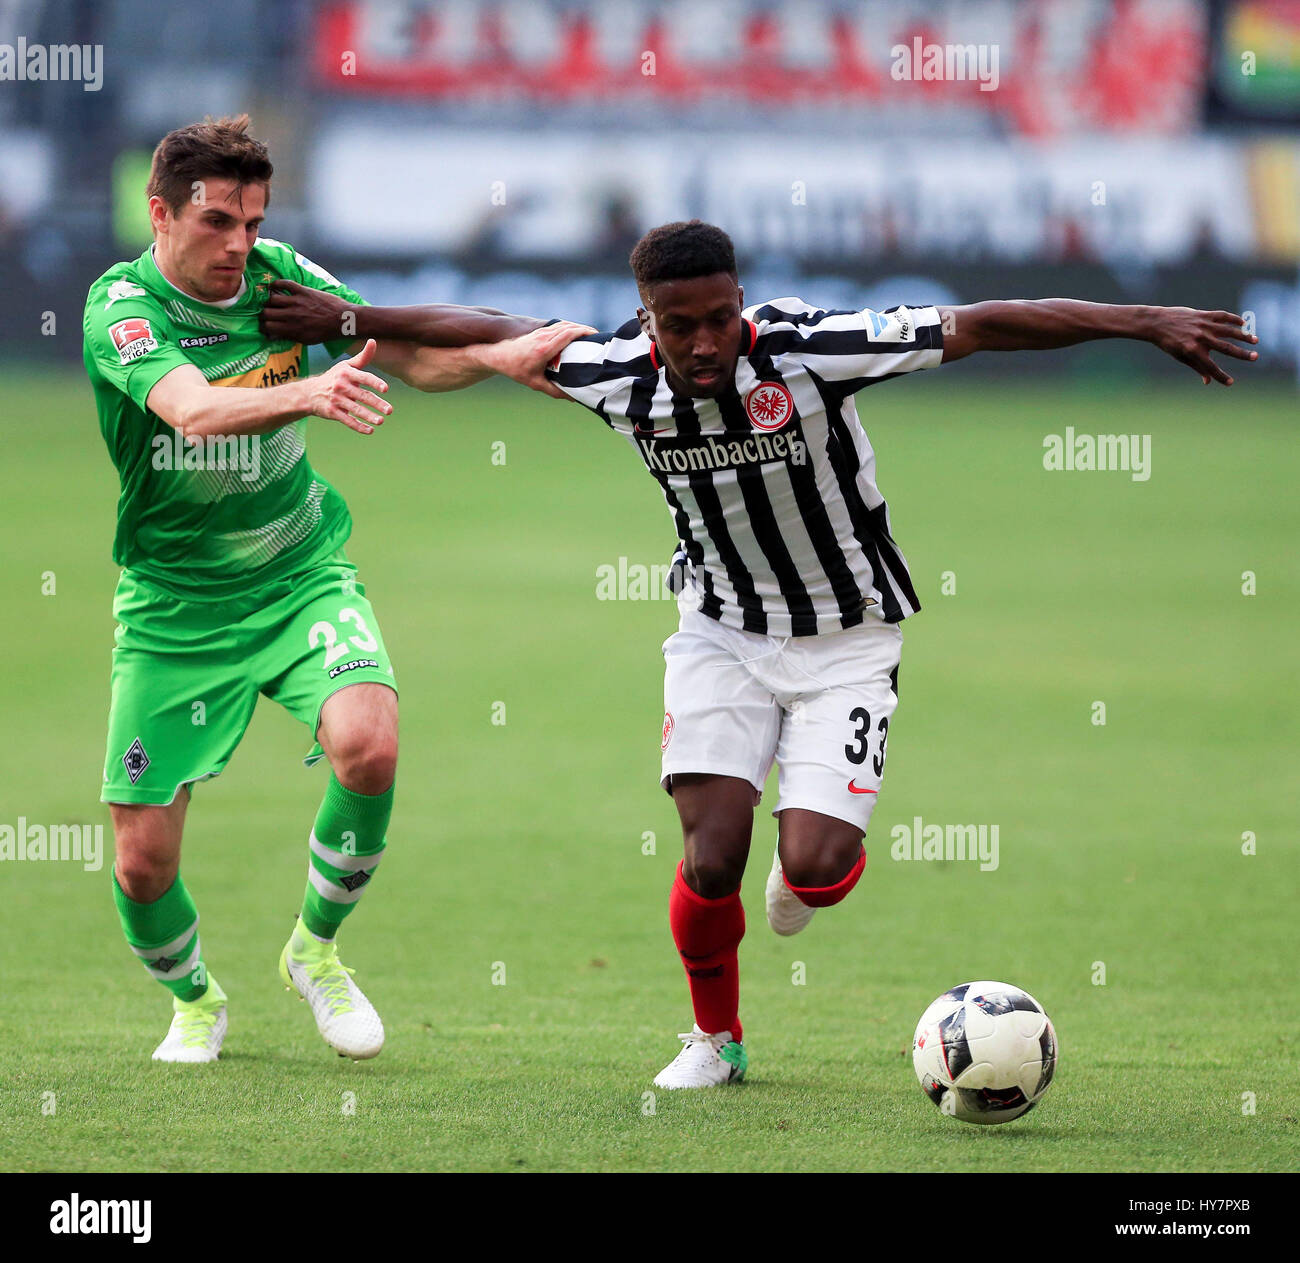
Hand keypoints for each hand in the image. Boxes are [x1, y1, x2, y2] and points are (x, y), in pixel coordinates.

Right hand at [261, 279, 352, 344]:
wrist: (342, 319)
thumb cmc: (325, 332)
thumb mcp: (307, 339)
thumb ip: (290, 336)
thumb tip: (274, 335)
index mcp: (292, 329)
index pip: (268, 327)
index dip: (264, 326)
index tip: (265, 325)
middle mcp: (292, 315)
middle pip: (267, 313)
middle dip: (264, 314)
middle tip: (267, 314)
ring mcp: (297, 302)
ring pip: (272, 299)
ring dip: (270, 301)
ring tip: (272, 302)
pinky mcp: (303, 291)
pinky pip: (284, 283)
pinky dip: (276, 284)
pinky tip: (273, 286)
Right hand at [304, 339, 391, 433]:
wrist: (310, 393)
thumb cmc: (334, 377)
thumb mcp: (346, 366)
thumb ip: (363, 357)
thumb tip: (374, 341)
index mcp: (346, 373)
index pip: (363, 377)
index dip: (374, 383)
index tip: (386, 389)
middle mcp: (341, 386)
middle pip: (362, 396)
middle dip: (376, 404)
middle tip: (389, 410)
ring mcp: (336, 400)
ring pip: (355, 409)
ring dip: (369, 416)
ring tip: (381, 421)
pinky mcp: (332, 412)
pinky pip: (347, 420)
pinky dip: (358, 427)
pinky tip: (370, 431)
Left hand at [480, 321, 595, 397]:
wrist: (498, 356)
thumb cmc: (516, 370)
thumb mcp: (536, 384)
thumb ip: (555, 391)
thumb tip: (574, 398)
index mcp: (545, 348)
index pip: (568, 333)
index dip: (584, 332)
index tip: (596, 335)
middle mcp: (544, 336)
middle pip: (569, 327)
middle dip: (585, 329)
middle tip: (599, 338)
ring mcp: (541, 332)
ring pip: (564, 324)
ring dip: (578, 327)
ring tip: (590, 336)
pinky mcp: (539, 331)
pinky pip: (558, 326)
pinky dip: (569, 328)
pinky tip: (576, 335)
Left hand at [1148, 308, 1258, 385]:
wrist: (1158, 323)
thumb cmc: (1168, 342)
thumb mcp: (1180, 356)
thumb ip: (1196, 366)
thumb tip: (1208, 381)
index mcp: (1193, 351)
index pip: (1210, 367)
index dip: (1220, 377)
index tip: (1230, 383)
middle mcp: (1200, 338)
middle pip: (1226, 348)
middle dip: (1242, 354)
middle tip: (1255, 357)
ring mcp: (1203, 326)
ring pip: (1228, 330)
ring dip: (1243, 335)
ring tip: (1255, 340)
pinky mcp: (1204, 315)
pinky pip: (1222, 316)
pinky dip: (1234, 319)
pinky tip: (1243, 324)